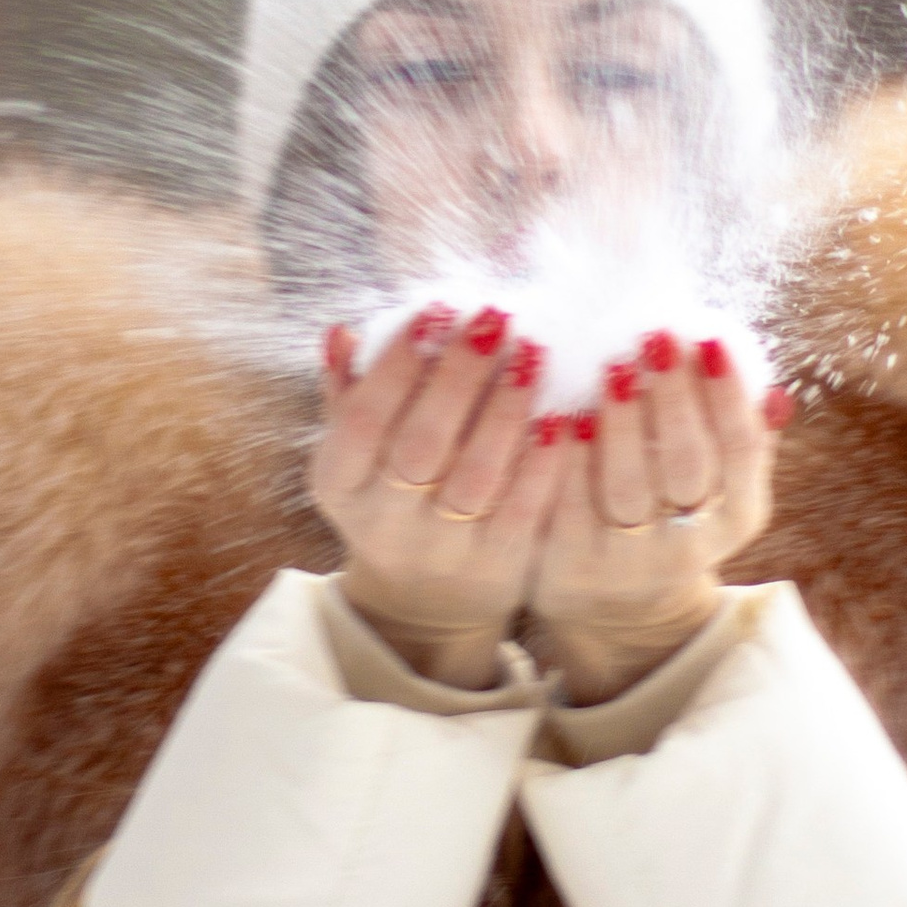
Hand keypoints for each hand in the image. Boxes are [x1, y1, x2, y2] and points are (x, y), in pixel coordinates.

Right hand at [313, 308, 562, 688]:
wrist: (425, 598)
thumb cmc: (390, 493)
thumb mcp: (356, 453)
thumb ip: (349, 394)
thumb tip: (344, 331)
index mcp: (341, 483)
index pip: (364, 420)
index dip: (397, 365)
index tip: (437, 308)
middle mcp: (386, 521)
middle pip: (422, 444)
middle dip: (460, 375)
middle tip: (497, 316)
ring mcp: (443, 548)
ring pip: (477, 475)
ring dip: (507, 409)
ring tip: (535, 351)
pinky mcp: (498, 565)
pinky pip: (524, 509)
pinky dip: (543, 462)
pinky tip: (565, 415)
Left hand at [531, 334, 785, 701]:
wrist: (616, 608)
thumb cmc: (672, 516)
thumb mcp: (719, 491)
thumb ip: (744, 441)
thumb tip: (774, 392)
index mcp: (737, 516)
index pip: (740, 451)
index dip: (727, 395)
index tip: (709, 338)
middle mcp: (690, 547)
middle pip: (686, 465)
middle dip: (673, 396)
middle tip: (654, 336)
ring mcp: (628, 563)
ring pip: (629, 487)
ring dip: (622, 423)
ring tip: (613, 365)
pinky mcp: (570, 569)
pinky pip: (570, 508)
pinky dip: (568, 461)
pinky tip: (560, 414)